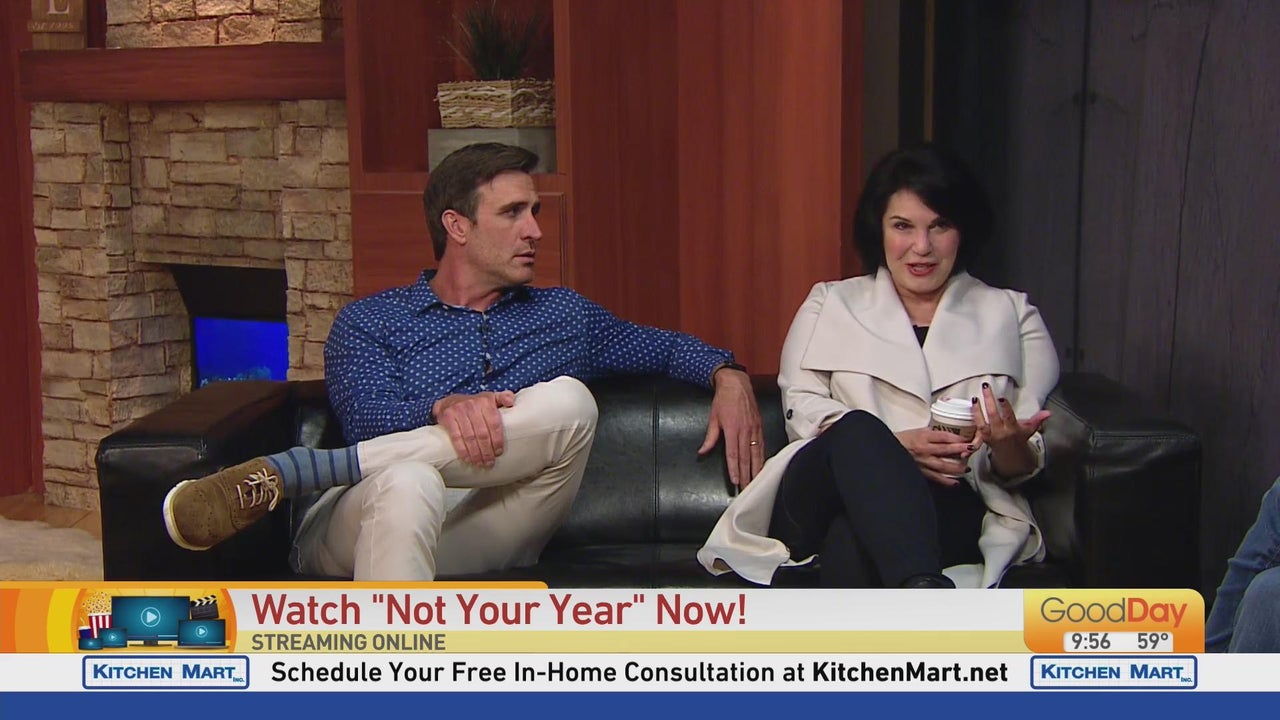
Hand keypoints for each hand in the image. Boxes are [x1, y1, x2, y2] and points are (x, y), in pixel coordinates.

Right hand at [432, 391, 516, 467]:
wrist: (449, 401)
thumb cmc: (475, 403)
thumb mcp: (490, 397)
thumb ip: (503, 397)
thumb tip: (511, 402)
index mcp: (486, 401)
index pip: (494, 424)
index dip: (497, 440)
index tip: (498, 453)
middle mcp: (473, 405)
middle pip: (482, 433)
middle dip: (487, 451)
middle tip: (489, 462)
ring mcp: (459, 411)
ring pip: (470, 437)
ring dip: (476, 453)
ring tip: (480, 463)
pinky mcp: (448, 417)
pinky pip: (456, 437)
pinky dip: (462, 450)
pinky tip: (468, 459)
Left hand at [698, 368, 764, 486]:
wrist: (737, 384)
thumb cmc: (724, 400)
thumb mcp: (713, 418)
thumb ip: (710, 438)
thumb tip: (702, 451)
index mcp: (732, 430)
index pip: (733, 455)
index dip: (734, 469)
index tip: (736, 481)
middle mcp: (745, 431)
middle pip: (746, 457)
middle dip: (746, 474)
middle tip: (746, 487)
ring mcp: (754, 429)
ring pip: (756, 453)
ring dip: (756, 469)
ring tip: (755, 481)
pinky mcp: (759, 426)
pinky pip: (762, 445)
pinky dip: (762, 457)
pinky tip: (761, 465)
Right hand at [895, 428, 975, 486]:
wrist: (887, 450)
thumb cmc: (902, 440)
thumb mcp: (918, 431)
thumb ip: (933, 433)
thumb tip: (950, 435)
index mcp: (923, 437)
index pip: (944, 436)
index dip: (957, 438)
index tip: (967, 439)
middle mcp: (923, 450)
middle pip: (946, 450)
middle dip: (961, 449)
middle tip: (973, 449)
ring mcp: (922, 462)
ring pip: (943, 466)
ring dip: (957, 467)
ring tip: (966, 467)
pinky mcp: (920, 472)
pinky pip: (936, 478)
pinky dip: (947, 482)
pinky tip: (955, 483)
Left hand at [971, 383, 1050, 477]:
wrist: (1010, 454)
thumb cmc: (1019, 437)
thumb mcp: (1030, 429)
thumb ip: (1038, 419)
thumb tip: (1048, 413)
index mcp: (1013, 429)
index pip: (1009, 417)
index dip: (1005, 408)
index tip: (1001, 398)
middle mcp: (1001, 432)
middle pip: (993, 416)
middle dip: (989, 401)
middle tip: (986, 387)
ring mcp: (991, 435)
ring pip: (982, 422)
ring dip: (977, 410)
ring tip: (975, 397)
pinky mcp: (983, 437)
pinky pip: (977, 427)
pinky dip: (974, 417)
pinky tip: (972, 405)